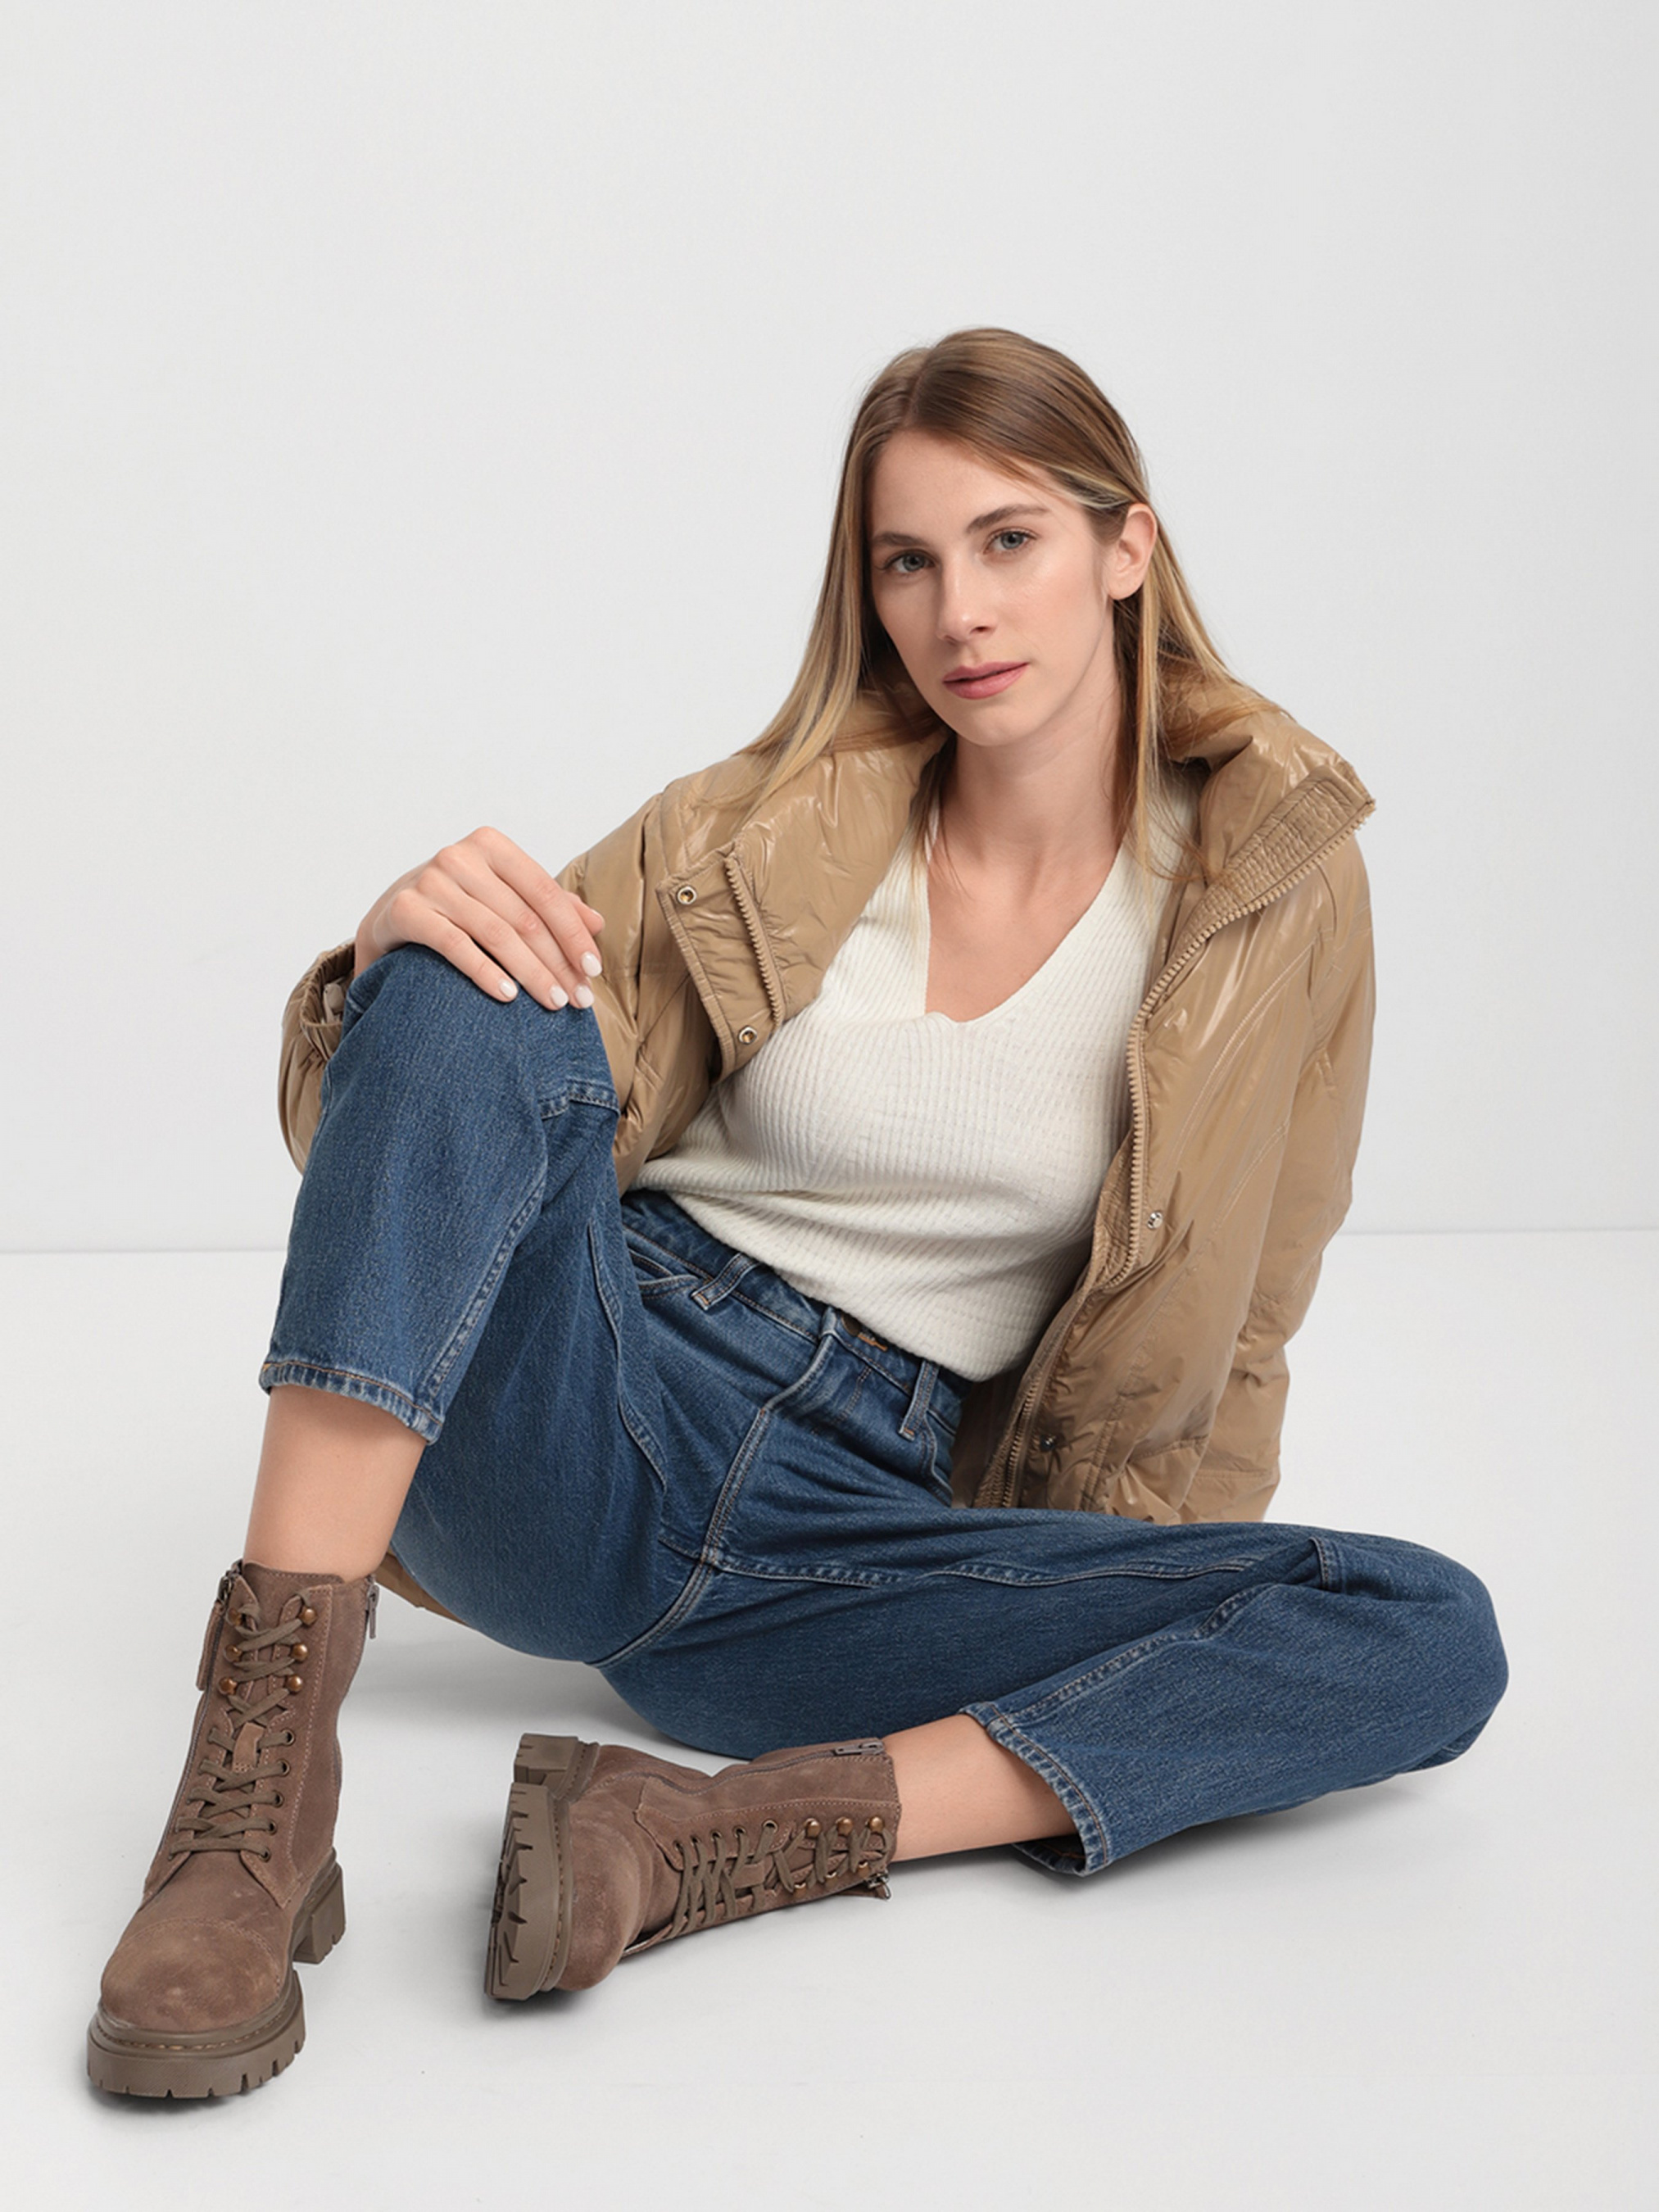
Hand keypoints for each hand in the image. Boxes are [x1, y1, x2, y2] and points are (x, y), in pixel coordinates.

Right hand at [354, 827, 605, 1010]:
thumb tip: (597, 923)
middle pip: (524, 917)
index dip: (573, 933)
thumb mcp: (503, 898)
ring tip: (552, 1002)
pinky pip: (455, 945)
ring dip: (530, 973)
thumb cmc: (459, 906)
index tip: (594, 970)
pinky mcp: (405, 909)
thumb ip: (548, 906)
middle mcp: (459, 856)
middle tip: (578, 999)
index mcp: (491, 846)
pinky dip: (485, 972)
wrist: (390, 916)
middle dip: (557, 962)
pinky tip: (508, 996)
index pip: (545, 893)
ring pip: (495, 933)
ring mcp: (430, 881)